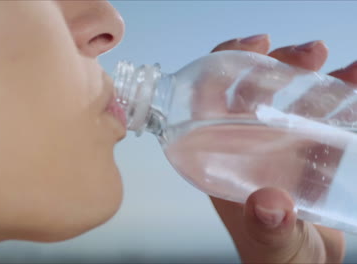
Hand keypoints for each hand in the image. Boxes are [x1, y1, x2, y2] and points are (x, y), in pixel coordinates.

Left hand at [210, 34, 355, 262]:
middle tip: (312, 54)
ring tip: (346, 69)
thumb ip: (267, 233)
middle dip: (279, 63)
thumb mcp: (271, 250)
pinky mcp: (311, 152)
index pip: (208, 99)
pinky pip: (326, 115)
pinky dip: (344, 96)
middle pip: (253, 89)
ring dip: (315, 76)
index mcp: (220, 157)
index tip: (255, 45)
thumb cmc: (277, 260)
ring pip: (291, 96)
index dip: (224, 64)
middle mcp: (245, 144)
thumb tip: (268, 206)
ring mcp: (279, 145)